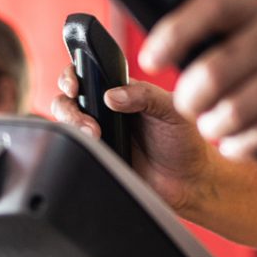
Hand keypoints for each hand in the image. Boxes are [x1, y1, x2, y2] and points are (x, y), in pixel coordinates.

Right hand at [50, 67, 225, 219]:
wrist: (189, 182)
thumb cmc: (185, 140)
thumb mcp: (172, 109)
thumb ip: (145, 95)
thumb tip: (112, 95)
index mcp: (123, 92)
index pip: (88, 73)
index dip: (73, 75)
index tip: (74, 84)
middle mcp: (106, 111)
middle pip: (68, 99)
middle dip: (68, 105)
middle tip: (88, 120)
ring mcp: (100, 135)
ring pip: (67, 124)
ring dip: (72, 126)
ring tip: (95, 135)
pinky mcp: (98, 159)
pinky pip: (76, 152)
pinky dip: (76, 149)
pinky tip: (95, 149)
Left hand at [140, 0, 256, 160]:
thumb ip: (228, 41)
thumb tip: (165, 52)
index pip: (211, 6)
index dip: (174, 32)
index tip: (151, 59)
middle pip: (215, 65)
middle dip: (191, 97)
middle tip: (191, 109)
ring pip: (235, 106)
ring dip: (216, 127)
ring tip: (217, 131)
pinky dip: (242, 145)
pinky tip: (238, 147)